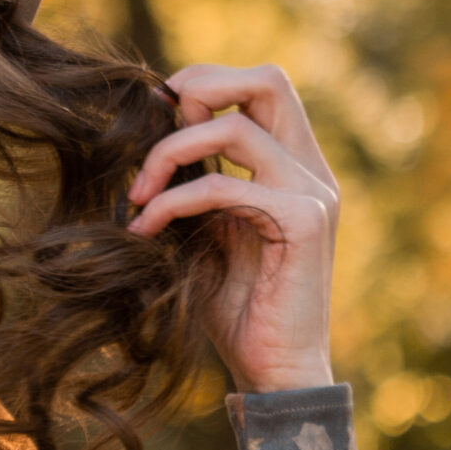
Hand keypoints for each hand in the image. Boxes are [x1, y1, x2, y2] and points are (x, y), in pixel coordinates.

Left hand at [122, 64, 338, 393]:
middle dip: (198, 88)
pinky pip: (224, 186)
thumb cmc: (233, 305)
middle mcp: (311, 170)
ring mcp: (313, 193)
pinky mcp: (303, 223)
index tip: (152, 120)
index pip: (262, 85)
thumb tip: (147, 128)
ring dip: (170, 152)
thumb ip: (191, 178)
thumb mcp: (203, 227)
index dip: (204, 83)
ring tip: (137, 194)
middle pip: (269, 80)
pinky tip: (145, 229)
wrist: (272, 369)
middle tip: (150, 129)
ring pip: (237, 126)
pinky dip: (173, 201)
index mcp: (292, 164)